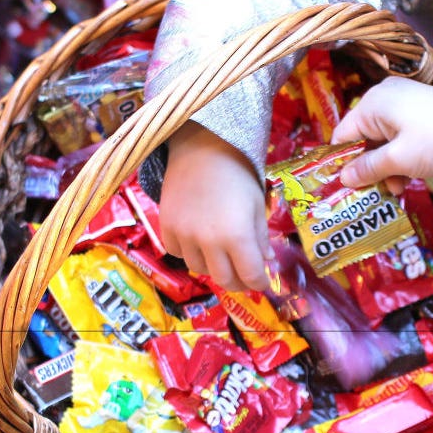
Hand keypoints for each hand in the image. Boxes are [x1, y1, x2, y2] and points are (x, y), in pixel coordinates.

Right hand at [159, 122, 271, 291]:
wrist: (202, 149)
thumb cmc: (237, 174)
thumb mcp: (257, 206)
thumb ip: (261, 238)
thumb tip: (266, 263)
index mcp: (237, 236)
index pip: (251, 276)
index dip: (260, 284)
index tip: (263, 283)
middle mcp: (209, 241)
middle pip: (224, 280)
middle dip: (239, 282)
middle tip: (245, 276)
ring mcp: (184, 236)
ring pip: (200, 268)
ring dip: (214, 267)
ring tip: (222, 253)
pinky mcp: (166, 227)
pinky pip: (178, 253)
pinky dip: (190, 253)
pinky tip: (199, 240)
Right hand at [331, 78, 432, 193]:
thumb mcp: (398, 159)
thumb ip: (368, 169)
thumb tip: (343, 178)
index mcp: (372, 105)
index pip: (343, 136)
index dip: (343, 162)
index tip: (348, 186)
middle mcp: (383, 97)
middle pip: (364, 138)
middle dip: (371, 168)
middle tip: (379, 191)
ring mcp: (403, 101)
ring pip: (383, 140)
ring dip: (387, 166)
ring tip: (398, 188)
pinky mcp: (419, 109)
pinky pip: (400, 135)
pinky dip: (401, 155)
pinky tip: (409, 176)